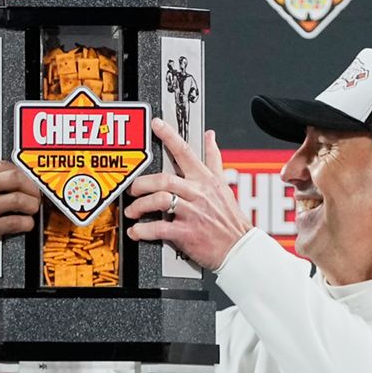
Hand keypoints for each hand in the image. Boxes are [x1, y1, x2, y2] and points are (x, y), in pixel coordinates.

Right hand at [0, 159, 40, 255]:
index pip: (4, 165)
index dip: (18, 171)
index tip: (21, 178)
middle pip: (16, 179)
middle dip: (30, 186)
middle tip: (33, 192)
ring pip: (19, 201)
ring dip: (31, 204)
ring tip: (32, 207)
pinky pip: (15, 223)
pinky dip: (26, 223)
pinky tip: (26, 223)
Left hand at [123, 119, 250, 269]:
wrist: (239, 247)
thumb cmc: (230, 219)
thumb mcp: (223, 184)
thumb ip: (213, 159)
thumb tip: (210, 136)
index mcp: (205, 180)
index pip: (185, 152)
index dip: (169, 136)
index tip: (156, 125)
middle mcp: (197, 193)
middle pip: (164, 179)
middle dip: (142, 183)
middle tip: (132, 189)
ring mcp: (192, 213)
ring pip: (159, 200)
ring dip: (139, 206)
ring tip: (132, 211)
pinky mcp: (186, 233)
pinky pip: (159, 228)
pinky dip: (143, 230)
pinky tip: (137, 231)